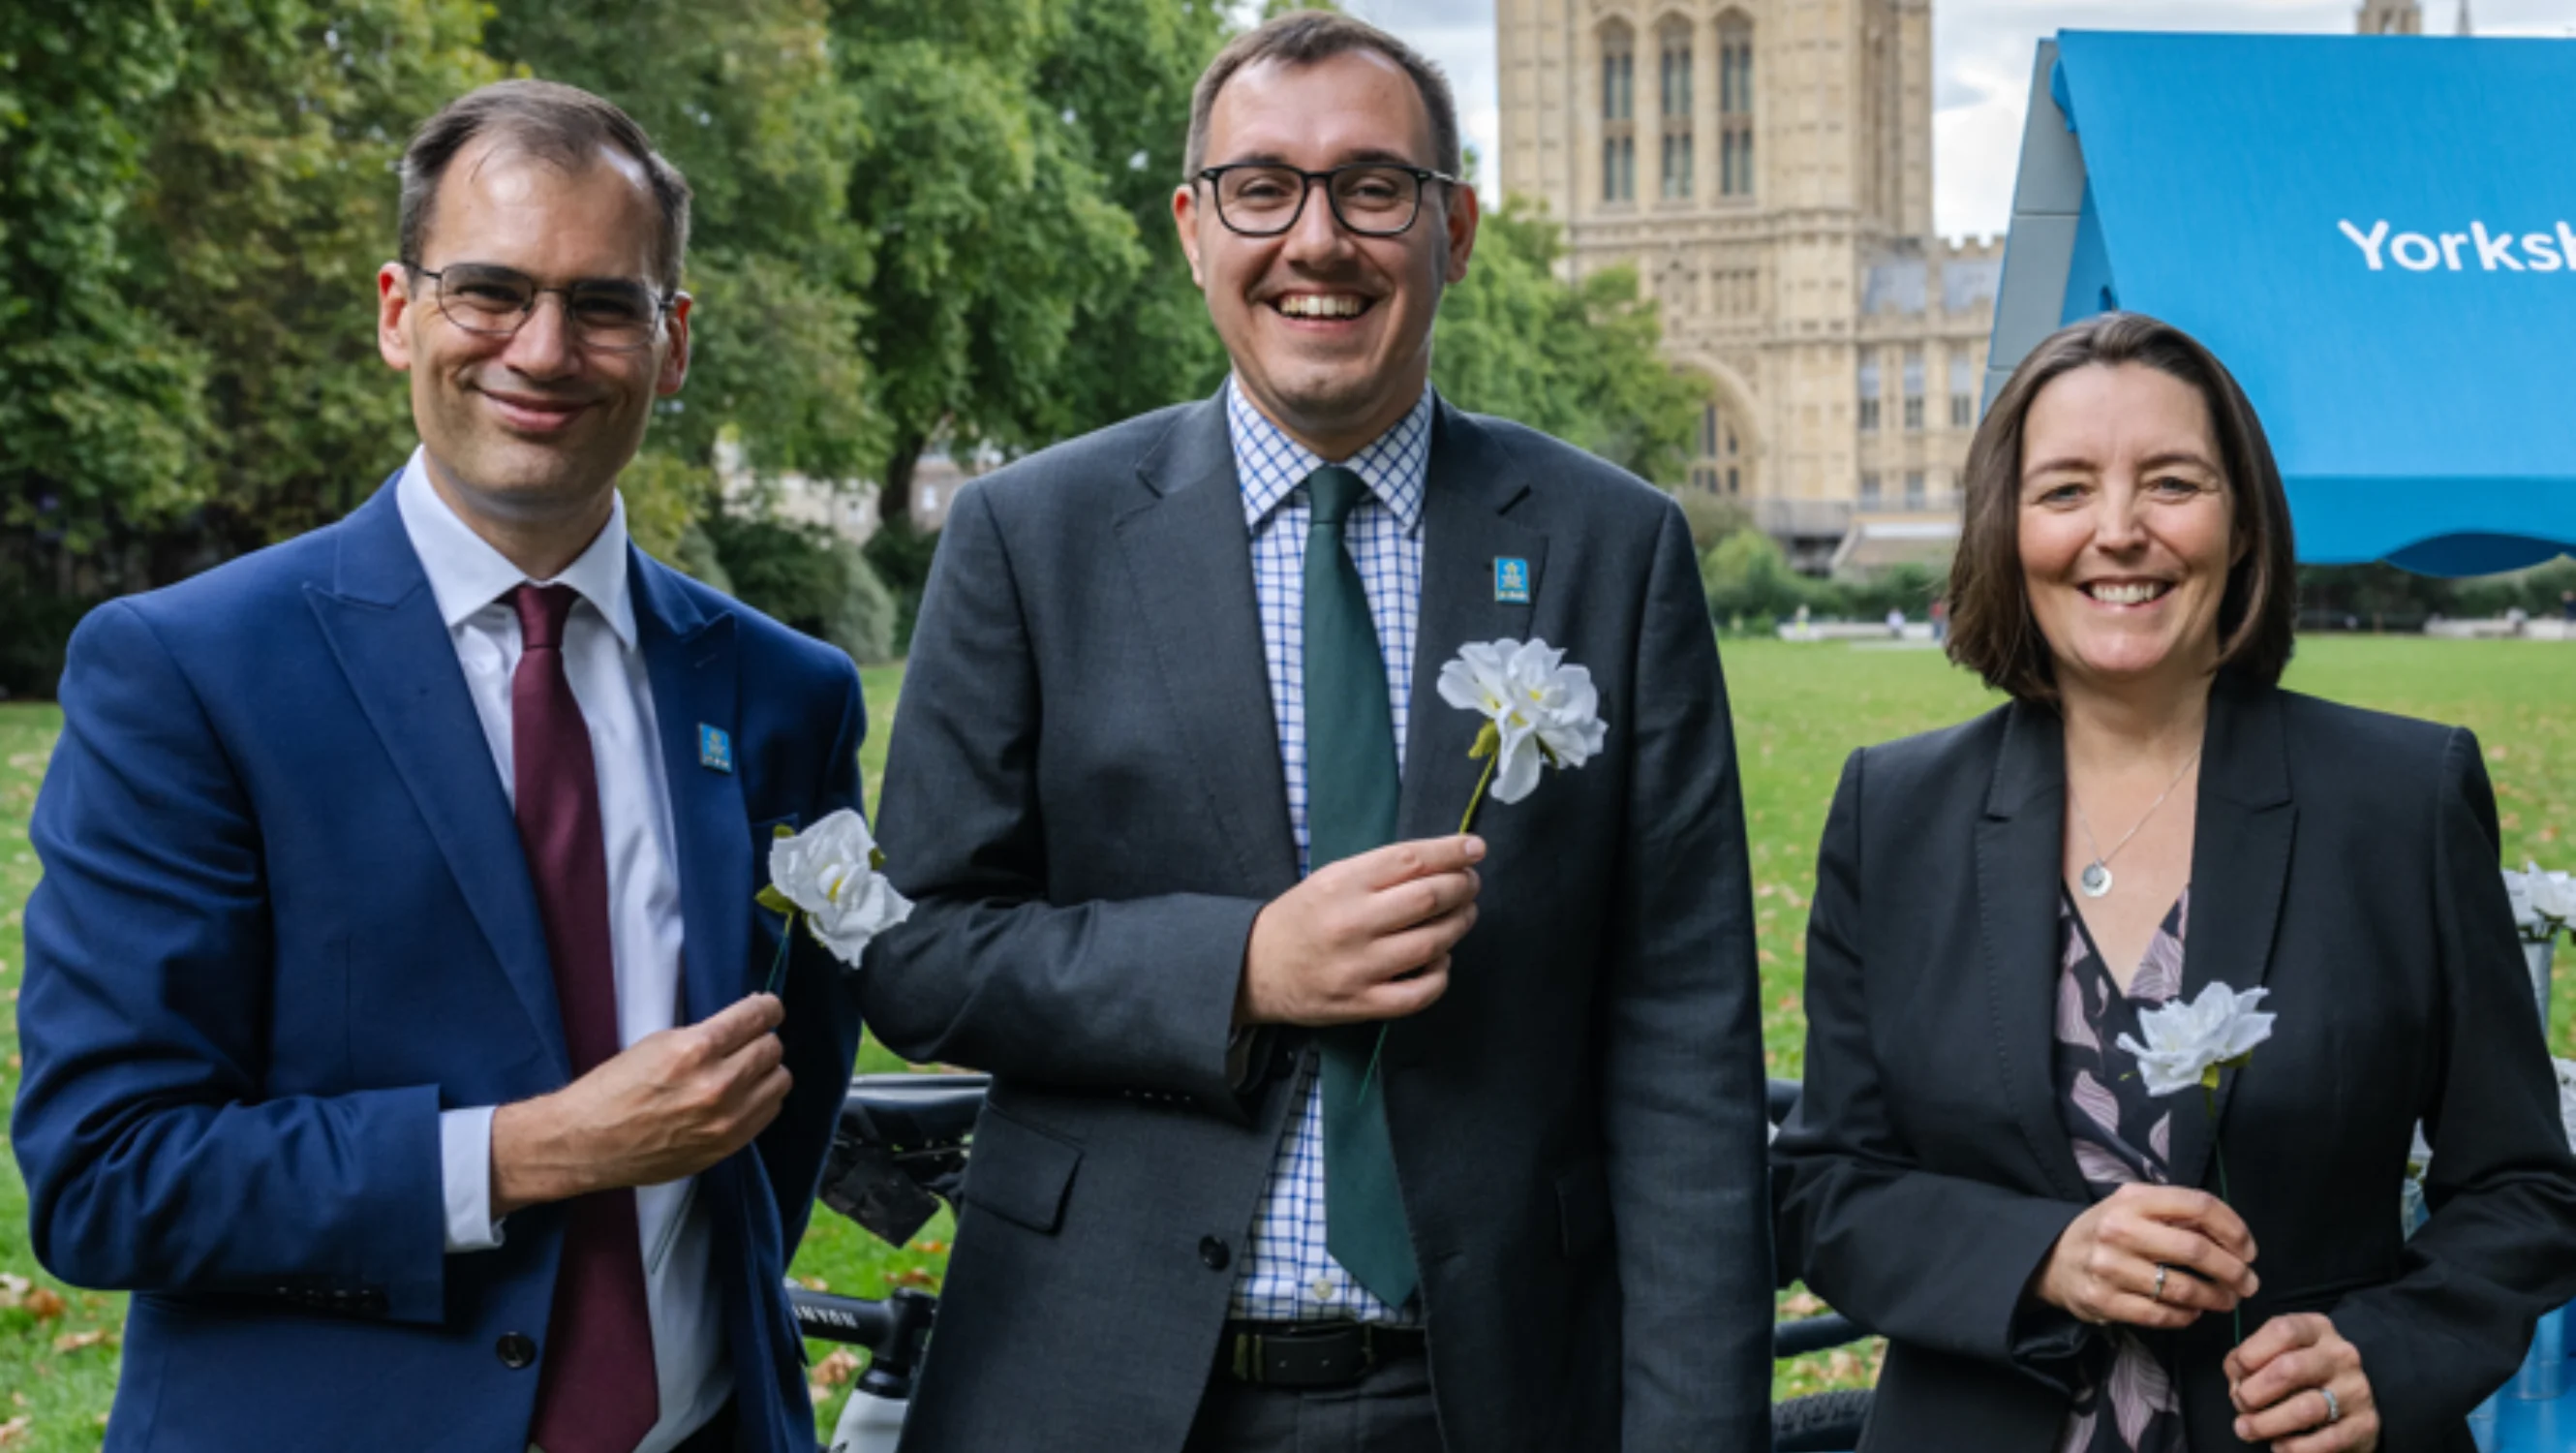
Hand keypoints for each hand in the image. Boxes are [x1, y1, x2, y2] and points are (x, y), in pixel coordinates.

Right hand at [489, 993, 791, 1213]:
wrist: (586, 1142)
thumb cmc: (614, 1088)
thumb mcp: (658, 1043)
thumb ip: (707, 1033)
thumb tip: (747, 1021)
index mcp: (695, 1050)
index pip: (758, 1017)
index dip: (768, 1008)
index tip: (768, 1009)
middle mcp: (717, 1085)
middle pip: (773, 1048)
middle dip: (761, 1040)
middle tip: (747, 1043)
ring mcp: (725, 1120)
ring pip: (780, 1081)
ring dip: (765, 1072)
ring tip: (744, 1072)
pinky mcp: (727, 1147)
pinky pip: (769, 1113)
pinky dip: (761, 1100)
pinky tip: (742, 1097)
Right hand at [1236, 836, 1484, 1026]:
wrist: (1253, 969)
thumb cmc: (1300, 918)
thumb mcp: (1329, 879)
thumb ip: (1380, 870)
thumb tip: (1441, 860)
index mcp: (1341, 884)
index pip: (1410, 860)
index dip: (1451, 851)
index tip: (1475, 849)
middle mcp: (1352, 923)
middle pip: (1429, 898)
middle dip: (1463, 887)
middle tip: (1470, 884)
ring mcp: (1359, 967)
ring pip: (1432, 943)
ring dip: (1459, 925)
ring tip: (1462, 915)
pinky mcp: (1363, 1004)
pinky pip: (1420, 992)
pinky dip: (1441, 974)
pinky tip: (1440, 960)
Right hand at [2032, 1183, 2258, 1329]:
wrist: (2052, 1258)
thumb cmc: (2109, 1230)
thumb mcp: (2134, 1206)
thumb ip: (2176, 1212)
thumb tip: (2232, 1237)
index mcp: (2133, 1200)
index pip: (2198, 1206)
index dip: (2234, 1229)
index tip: (2248, 1250)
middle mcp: (2119, 1230)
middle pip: (2196, 1251)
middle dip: (2234, 1271)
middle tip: (2248, 1284)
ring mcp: (2109, 1267)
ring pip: (2182, 1288)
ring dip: (2215, 1299)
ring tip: (2225, 1301)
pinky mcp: (2102, 1301)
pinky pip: (2161, 1315)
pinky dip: (2186, 1317)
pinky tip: (2192, 1312)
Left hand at [2227, 1313, 2379, 1450]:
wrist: (2354, 1401)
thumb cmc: (2302, 1374)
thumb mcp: (2278, 1352)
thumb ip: (2250, 1359)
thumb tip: (2236, 1382)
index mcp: (2316, 1329)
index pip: (2283, 1330)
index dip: (2250, 1353)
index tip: (2236, 1373)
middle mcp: (2340, 1356)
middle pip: (2289, 1369)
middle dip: (2253, 1392)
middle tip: (2240, 1404)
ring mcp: (2355, 1390)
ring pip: (2306, 1408)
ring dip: (2266, 1423)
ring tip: (2245, 1429)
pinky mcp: (2364, 1425)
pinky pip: (2325, 1441)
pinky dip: (2293, 1447)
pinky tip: (2278, 1446)